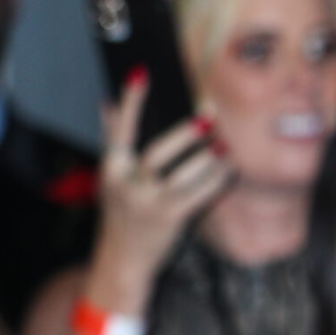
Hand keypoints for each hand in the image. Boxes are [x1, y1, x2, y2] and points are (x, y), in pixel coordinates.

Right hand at [90, 68, 232, 302]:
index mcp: (111, 169)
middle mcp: (127, 185)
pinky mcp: (170, 219)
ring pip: (184, 175)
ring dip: (209, 158)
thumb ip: (113, 142)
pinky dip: (217, 181)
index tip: (141, 73)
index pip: (120, 130)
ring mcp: (148, 204)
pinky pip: (200, 194)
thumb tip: (107, 103)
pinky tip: (229, 170)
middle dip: (185, 135)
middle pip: (158, 153)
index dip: (131, 102)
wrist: (123, 260)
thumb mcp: (111, 179)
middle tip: (209, 117)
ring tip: (226, 145)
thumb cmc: (122, 214)